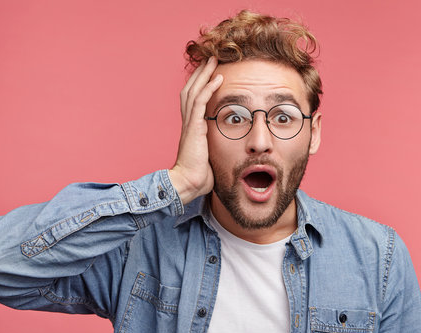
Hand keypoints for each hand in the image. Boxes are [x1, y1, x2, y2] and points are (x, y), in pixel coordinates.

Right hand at [169, 57, 222, 204]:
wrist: (189, 184)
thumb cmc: (201, 176)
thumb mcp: (211, 157)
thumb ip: (218, 147)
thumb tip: (232, 150)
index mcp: (192, 128)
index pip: (194, 100)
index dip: (201, 85)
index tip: (210, 74)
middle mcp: (189, 122)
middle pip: (191, 90)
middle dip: (201, 74)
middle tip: (211, 59)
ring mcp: (190, 124)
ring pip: (194, 91)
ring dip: (204, 74)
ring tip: (214, 60)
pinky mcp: (194, 128)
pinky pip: (200, 102)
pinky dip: (208, 88)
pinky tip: (217, 78)